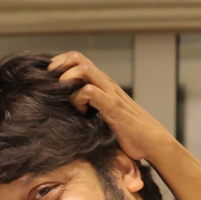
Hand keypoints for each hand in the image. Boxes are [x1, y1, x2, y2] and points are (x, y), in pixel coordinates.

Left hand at [49, 51, 174, 162]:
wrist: (152, 142)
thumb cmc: (128, 132)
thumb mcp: (103, 116)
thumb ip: (89, 109)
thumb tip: (63, 114)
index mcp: (102, 83)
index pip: (78, 59)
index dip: (60, 63)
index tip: (48, 78)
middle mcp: (105, 83)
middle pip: (78, 57)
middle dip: (58, 65)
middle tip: (49, 81)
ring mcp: (109, 93)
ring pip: (83, 69)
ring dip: (67, 78)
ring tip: (63, 95)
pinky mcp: (112, 106)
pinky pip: (90, 91)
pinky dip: (78, 98)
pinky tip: (81, 112)